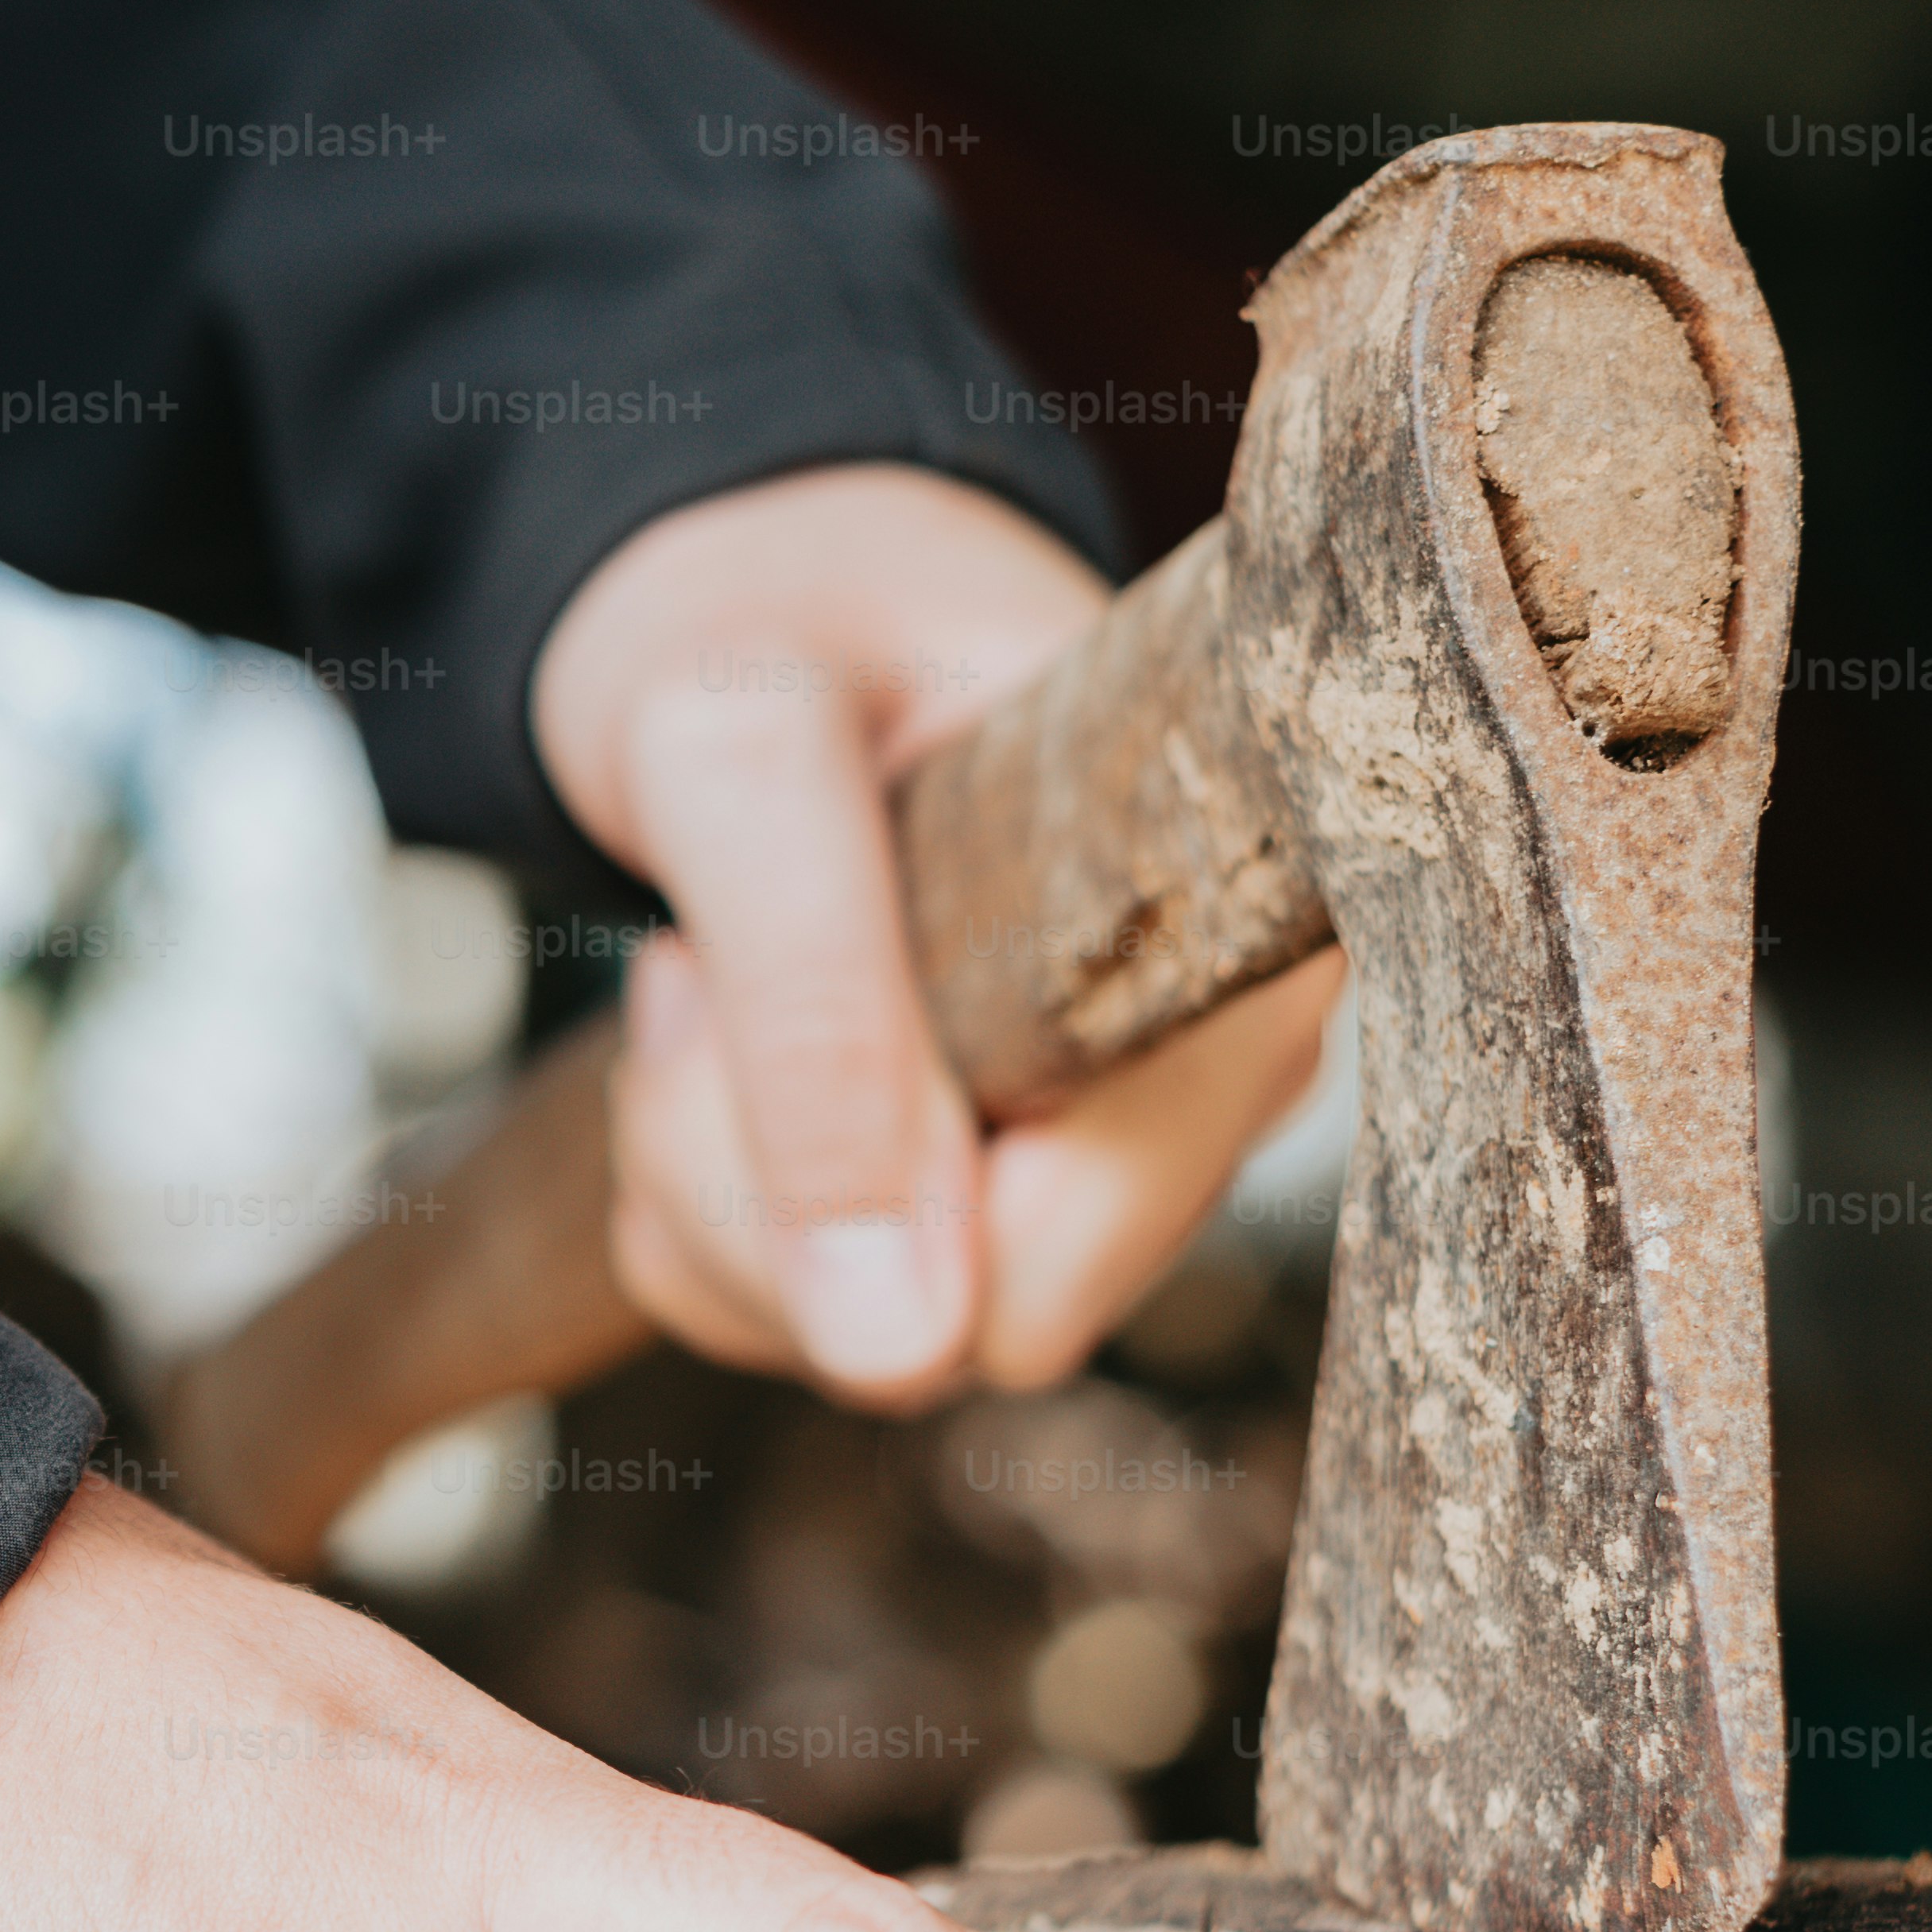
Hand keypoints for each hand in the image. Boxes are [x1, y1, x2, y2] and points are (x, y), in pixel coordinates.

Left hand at [529, 462, 1344, 1406]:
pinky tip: (728, 1020)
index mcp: (1228, 955)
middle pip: (951, 1323)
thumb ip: (819, 1021)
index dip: (854, 1189)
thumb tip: (904, 1349)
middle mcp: (1211, 1066)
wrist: (744, 582)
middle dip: (756, 1178)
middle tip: (703, 961)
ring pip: (869, 1330)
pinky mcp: (1013, 1162)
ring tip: (715, 965)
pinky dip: (713, 1185)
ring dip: (716, 1171)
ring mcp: (1120, 1131)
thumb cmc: (768, 617)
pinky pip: (821, 1300)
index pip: (1047, 1273)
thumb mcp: (745, 756)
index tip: (749, 972)